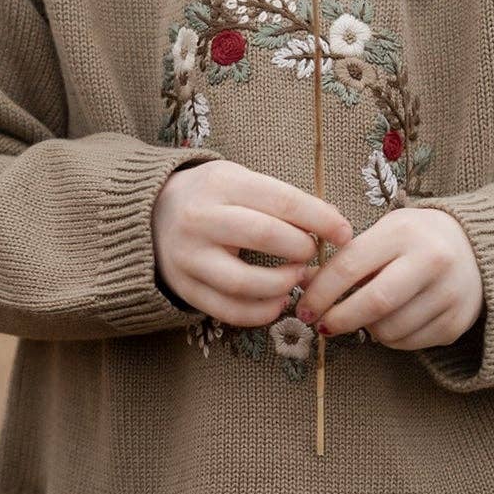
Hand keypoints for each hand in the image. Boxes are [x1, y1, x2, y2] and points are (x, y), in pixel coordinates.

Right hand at [152, 159, 356, 328]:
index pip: (283, 201)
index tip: (344, 233)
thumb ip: (281, 201)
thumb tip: (334, 228)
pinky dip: (261, 312)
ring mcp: (188, 256)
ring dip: (283, 285)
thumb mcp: (240, 181)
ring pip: (246, 282)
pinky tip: (277, 302)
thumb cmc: (211, 196)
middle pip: (265, 237)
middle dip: (301, 250)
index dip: (321, 220)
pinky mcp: (184, 287)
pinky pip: (228, 310)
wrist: (149, 213)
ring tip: (295, 278)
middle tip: (311, 255)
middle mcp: (200, 219)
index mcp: (221, 184)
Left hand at [290, 204, 483, 351]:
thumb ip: (346, 259)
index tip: (305, 308)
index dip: (320, 292)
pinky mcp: (458, 321)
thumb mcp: (383, 234)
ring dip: (367, 330)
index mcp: (404, 232)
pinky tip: (393, 321)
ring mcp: (449, 292)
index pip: (350, 266)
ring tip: (367, 317)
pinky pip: (409, 344)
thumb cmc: (416, 239)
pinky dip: (391, 339)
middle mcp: (432, 260)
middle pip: (374, 304)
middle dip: (340, 319)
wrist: (477, 247)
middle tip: (323, 325)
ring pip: (390, 330)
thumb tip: (306, 286)